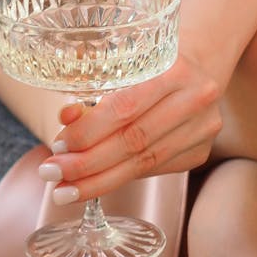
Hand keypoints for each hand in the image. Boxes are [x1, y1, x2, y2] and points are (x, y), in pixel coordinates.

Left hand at [38, 54, 223, 203]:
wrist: (196, 71)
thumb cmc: (151, 67)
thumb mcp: (123, 67)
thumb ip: (93, 92)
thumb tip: (65, 119)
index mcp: (176, 68)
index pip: (125, 107)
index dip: (88, 131)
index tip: (58, 146)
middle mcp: (196, 99)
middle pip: (135, 141)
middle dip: (88, 163)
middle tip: (53, 174)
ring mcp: (203, 129)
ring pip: (144, 163)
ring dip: (100, 179)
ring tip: (66, 189)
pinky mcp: (199, 152)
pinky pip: (154, 170)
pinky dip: (121, 177)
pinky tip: (95, 182)